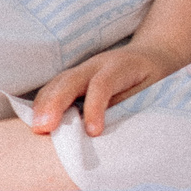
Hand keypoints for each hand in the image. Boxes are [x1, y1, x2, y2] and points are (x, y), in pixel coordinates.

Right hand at [29, 38, 190, 137]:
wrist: (155, 56)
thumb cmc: (154, 81)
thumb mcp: (150, 93)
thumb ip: (128, 107)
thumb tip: (107, 134)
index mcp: (121, 66)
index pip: (102, 84)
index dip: (95, 108)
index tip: (92, 133)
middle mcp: (98, 64)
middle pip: (71, 79)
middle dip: (56, 103)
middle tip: (44, 128)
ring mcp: (84, 69)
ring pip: (58, 82)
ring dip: (44, 104)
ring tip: (36, 128)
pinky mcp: (75, 77)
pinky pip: (55, 87)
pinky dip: (44, 103)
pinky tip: (37, 120)